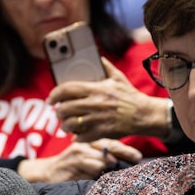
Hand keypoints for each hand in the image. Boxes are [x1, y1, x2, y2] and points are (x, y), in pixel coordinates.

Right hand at [17, 138, 141, 182]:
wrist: (46, 173)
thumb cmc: (71, 169)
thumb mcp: (87, 161)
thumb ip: (103, 160)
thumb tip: (126, 167)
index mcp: (89, 143)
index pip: (111, 143)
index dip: (126, 149)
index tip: (138, 157)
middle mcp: (84, 145)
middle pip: (108, 146)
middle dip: (124, 152)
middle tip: (136, 158)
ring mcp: (77, 153)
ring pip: (100, 156)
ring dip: (112, 163)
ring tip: (121, 169)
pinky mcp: (70, 163)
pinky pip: (88, 165)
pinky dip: (97, 169)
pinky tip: (102, 173)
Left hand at [48, 57, 169, 141]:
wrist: (144, 114)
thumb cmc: (129, 96)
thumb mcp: (118, 78)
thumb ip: (106, 67)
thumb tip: (98, 57)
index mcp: (96, 89)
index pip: (67, 89)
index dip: (54, 94)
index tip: (50, 99)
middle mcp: (94, 104)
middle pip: (65, 109)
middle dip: (58, 112)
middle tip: (59, 112)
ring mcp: (97, 119)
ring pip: (70, 124)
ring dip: (65, 126)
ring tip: (66, 124)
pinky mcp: (101, 133)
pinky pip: (80, 137)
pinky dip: (75, 137)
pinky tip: (77, 134)